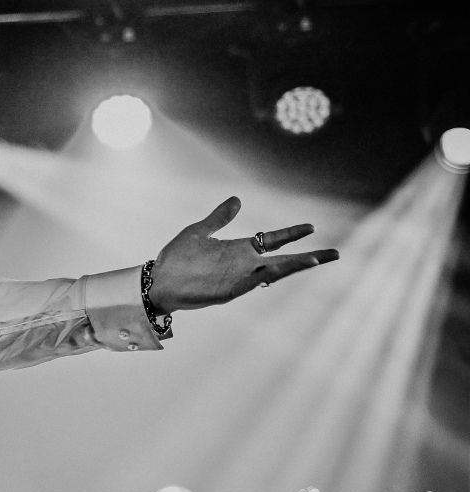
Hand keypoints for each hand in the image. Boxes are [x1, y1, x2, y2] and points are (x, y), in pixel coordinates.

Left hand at [147, 197, 337, 312]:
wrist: (157, 281)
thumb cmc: (176, 258)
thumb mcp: (199, 232)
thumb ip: (219, 218)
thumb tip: (237, 200)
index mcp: (238, 250)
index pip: (271, 240)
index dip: (290, 234)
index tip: (310, 228)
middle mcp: (243, 264)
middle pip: (282, 259)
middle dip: (307, 257)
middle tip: (334, 254)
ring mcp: (237, 278)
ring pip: (272, 273)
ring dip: (293, 267)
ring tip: (315, 260)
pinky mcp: (228, 291)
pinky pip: (251, 284)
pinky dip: (265, 277)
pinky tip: (277, 269)